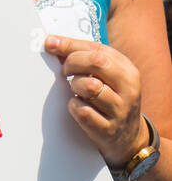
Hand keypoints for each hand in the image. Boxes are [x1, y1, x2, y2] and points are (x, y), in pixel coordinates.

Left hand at [44, 35, 146, 167]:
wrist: (128, 139)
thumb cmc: (110, 100)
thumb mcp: (107, 77)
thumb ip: (84, 58)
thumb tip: (52, 42)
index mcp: (128, 71)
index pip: (98, 49)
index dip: (70, 45)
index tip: (50, 44)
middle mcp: (129, 89)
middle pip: (96, 62)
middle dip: (73, 63)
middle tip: (65, 71)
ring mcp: (120, 110)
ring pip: (88, 86)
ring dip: (75, 86)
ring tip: (77, 91)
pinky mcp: (107, 129)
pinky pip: (81, 111)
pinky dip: (74, 107)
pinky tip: (78, 107)